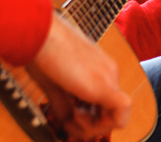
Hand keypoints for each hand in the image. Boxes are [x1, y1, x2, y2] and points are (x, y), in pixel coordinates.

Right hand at [30, 13, 131, 139]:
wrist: (39, 32)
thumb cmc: (41, 51)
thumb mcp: (54, 84)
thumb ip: (65, 106)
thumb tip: (69, 125)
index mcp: (100, 69)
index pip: (105, 105)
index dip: (89, 120)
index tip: (69, 119)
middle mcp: (109, 73)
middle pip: (111, 112)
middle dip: (90, 125)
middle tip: (68, 123)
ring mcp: (109, 77)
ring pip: (118, 116)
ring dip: (93, 127)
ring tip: (70, 120)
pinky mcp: (104, 85)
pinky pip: (121, 114)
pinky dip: (101, 125)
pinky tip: (77, 120)